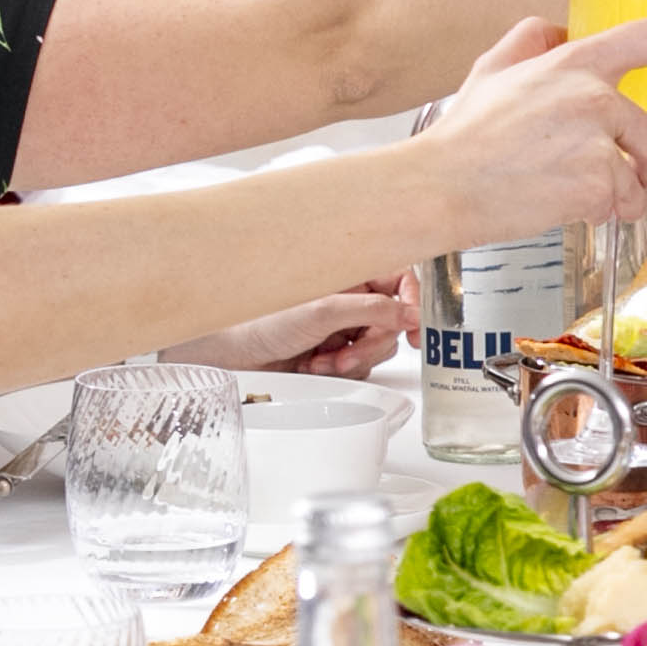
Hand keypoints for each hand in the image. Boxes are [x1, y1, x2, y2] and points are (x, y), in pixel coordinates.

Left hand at [165, 281, 416, 374]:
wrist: (231, 355)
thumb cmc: (259, 320)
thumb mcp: (322, 310)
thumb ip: (372, 310)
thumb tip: (410, 313)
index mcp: (349, 275)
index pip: (400, 281)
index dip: (412, 303)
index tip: (415, 328)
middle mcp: (350, 299)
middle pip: (392, 321)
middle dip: (372, 342)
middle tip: (347, 351)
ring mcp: (343, 327)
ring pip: (379, 347)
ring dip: (354, 359)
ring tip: (323, 361)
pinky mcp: (337, 353)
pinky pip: (362, 366)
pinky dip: (343, 370)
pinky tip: (317, 366)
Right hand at [416, 11, 646, 250]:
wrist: (442, 186)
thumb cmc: (464, 134)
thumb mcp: (493, 67)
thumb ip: (533, 39)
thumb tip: (564, 32)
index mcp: (575, 61)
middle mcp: (595, 96)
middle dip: (642, 159)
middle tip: (614, 172)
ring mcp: (598, 142)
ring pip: (643, 172)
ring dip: (624, 190)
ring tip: (584, 193)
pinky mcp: (597, 185)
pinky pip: (624, 204)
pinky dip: (605, 214)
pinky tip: (571, 208)